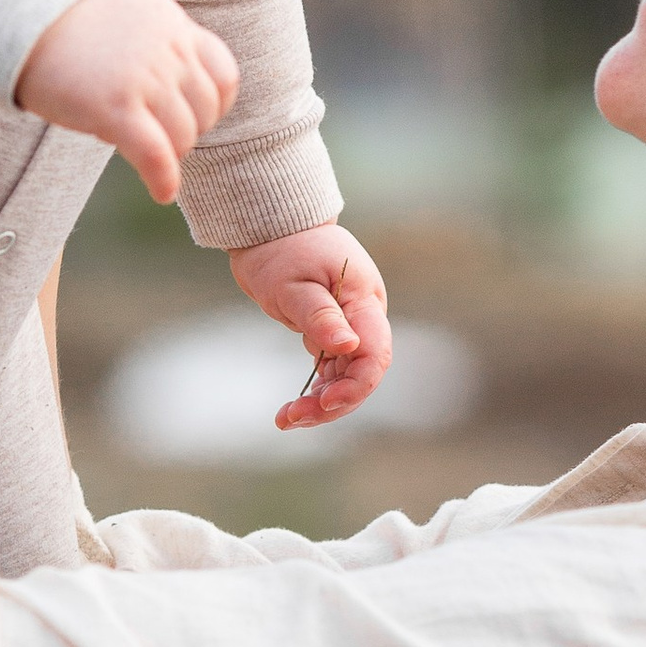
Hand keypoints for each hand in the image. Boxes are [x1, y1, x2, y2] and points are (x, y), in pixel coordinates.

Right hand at [18, 0, 239, 205]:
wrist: (17, 19)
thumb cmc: (61, 23)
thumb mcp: (124, 14)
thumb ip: (156, 41)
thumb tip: (175, 85)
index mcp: (171, 22)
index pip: (223, 73)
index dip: (215, 105)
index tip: (195, 117)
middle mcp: (166, 47)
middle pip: (205, 109)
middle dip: (188, 131)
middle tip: (160, 138)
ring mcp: (143, 77)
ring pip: (184, 136)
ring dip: (171, 155)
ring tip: (148, 157)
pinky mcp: (115, 107)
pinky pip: (157, 155)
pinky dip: (163, 179)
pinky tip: (162, 193)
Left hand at [228, 226, 393, 429]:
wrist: (271, 228)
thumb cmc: (280, 251)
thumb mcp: (293, 284)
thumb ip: (321, 316)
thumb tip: (348, 346)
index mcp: (363, 301)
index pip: (374, 353)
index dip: (356, 384)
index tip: (325, 402)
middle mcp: (364, 316)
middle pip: (362, 372)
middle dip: (333, 402)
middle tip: (292, 418)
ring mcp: (351, 324)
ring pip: (347, 376)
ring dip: (321, 402)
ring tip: (286, 418)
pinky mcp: (334, 330)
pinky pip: (333, 369)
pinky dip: (317, 389)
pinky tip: (294, 406)